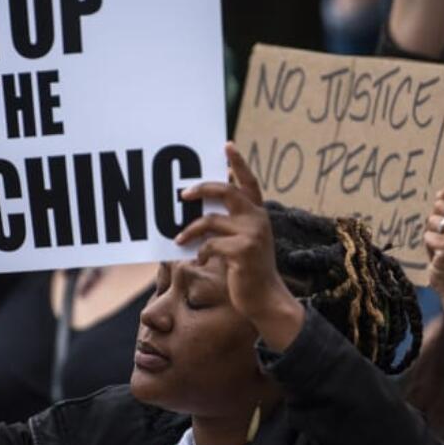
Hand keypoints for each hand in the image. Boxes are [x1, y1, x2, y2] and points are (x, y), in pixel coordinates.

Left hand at [175, 143, 304, 350]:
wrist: (265, 300)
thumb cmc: (249, 272)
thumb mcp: (245, 243)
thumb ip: (232, 225)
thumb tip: (200, 211)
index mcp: (258, 215)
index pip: (249, 182)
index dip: (238, 162)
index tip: (227, 145)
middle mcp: (257, 219)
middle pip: (226, 190)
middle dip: (202, 188)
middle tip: (182, 194)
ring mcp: (251, 234)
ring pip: (210, 220)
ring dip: (190, 230)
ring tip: (178, 240)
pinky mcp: (242, 251)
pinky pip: (210, 244)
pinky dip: (200, 252)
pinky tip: (200, 259)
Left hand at [424, 184, 443, 301]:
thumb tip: (439, 195)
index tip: (441, 199)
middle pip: (440, 205)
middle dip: (434, 218)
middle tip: (442, 236)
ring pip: (432, 221)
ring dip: (431, 233)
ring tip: (441, 247)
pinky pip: (428, 236)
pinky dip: (429, 246)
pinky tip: (439, 255)